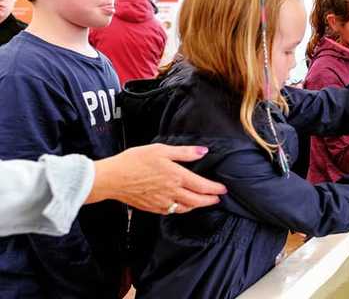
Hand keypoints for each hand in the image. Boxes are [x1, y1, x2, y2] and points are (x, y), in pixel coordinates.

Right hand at [88, 144, 227, 214]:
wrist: (112, 178)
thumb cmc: (134, 161)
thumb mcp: (161, 150)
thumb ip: (184, 152)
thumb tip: (203, 151)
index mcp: (177, 176)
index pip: (202, 186)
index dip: (215, 189)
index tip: (223, 189)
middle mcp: (172, 192)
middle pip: (197, 200)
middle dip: (210, 200)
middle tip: (217, 199)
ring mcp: (162, 202)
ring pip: (185, 208)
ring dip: (196, 206)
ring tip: (202, 202)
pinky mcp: (152, 207)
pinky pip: (171, 212)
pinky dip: (181, 210)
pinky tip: (181, 206)